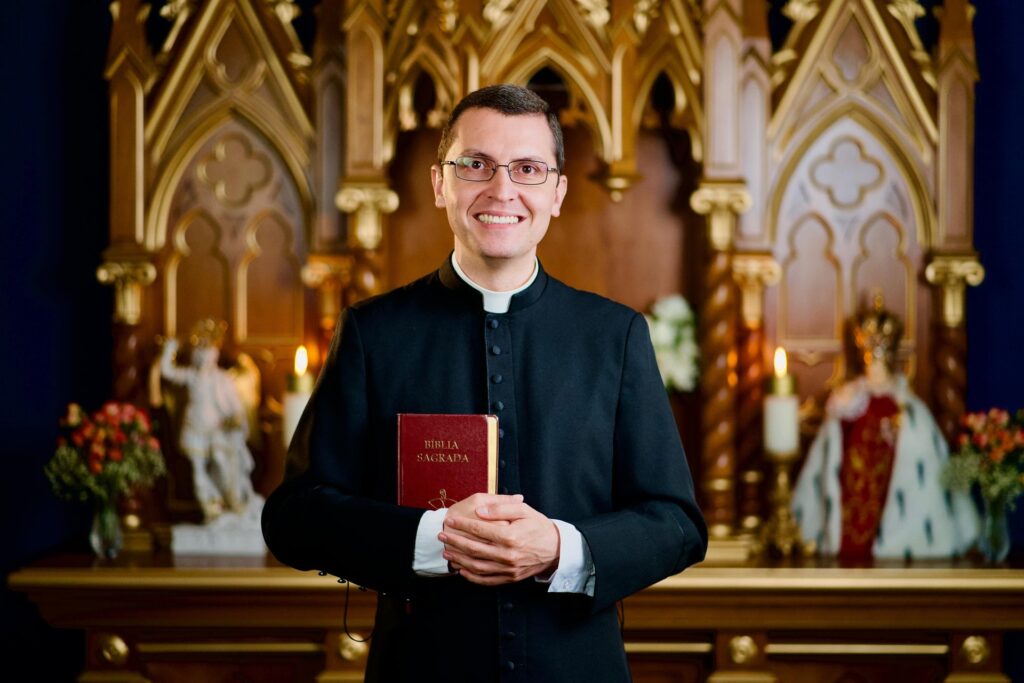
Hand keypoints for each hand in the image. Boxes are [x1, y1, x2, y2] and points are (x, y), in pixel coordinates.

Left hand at [440, 496, 559, 585]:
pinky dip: (471, 576)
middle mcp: (508, 555)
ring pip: (477, 566)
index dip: (462, 524)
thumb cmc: (539, 526)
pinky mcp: (510, 578)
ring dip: (459, 559)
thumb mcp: (523, 510)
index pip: (479, 529)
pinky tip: (461, 569)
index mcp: (510, 536)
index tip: (450, 520)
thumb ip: (501, 508)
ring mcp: (508, 569)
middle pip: (474, 548)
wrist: (556, 549)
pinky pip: (486, 580)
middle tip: (441, 535)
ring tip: (447, 551)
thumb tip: (479, 511)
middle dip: (455, 541)